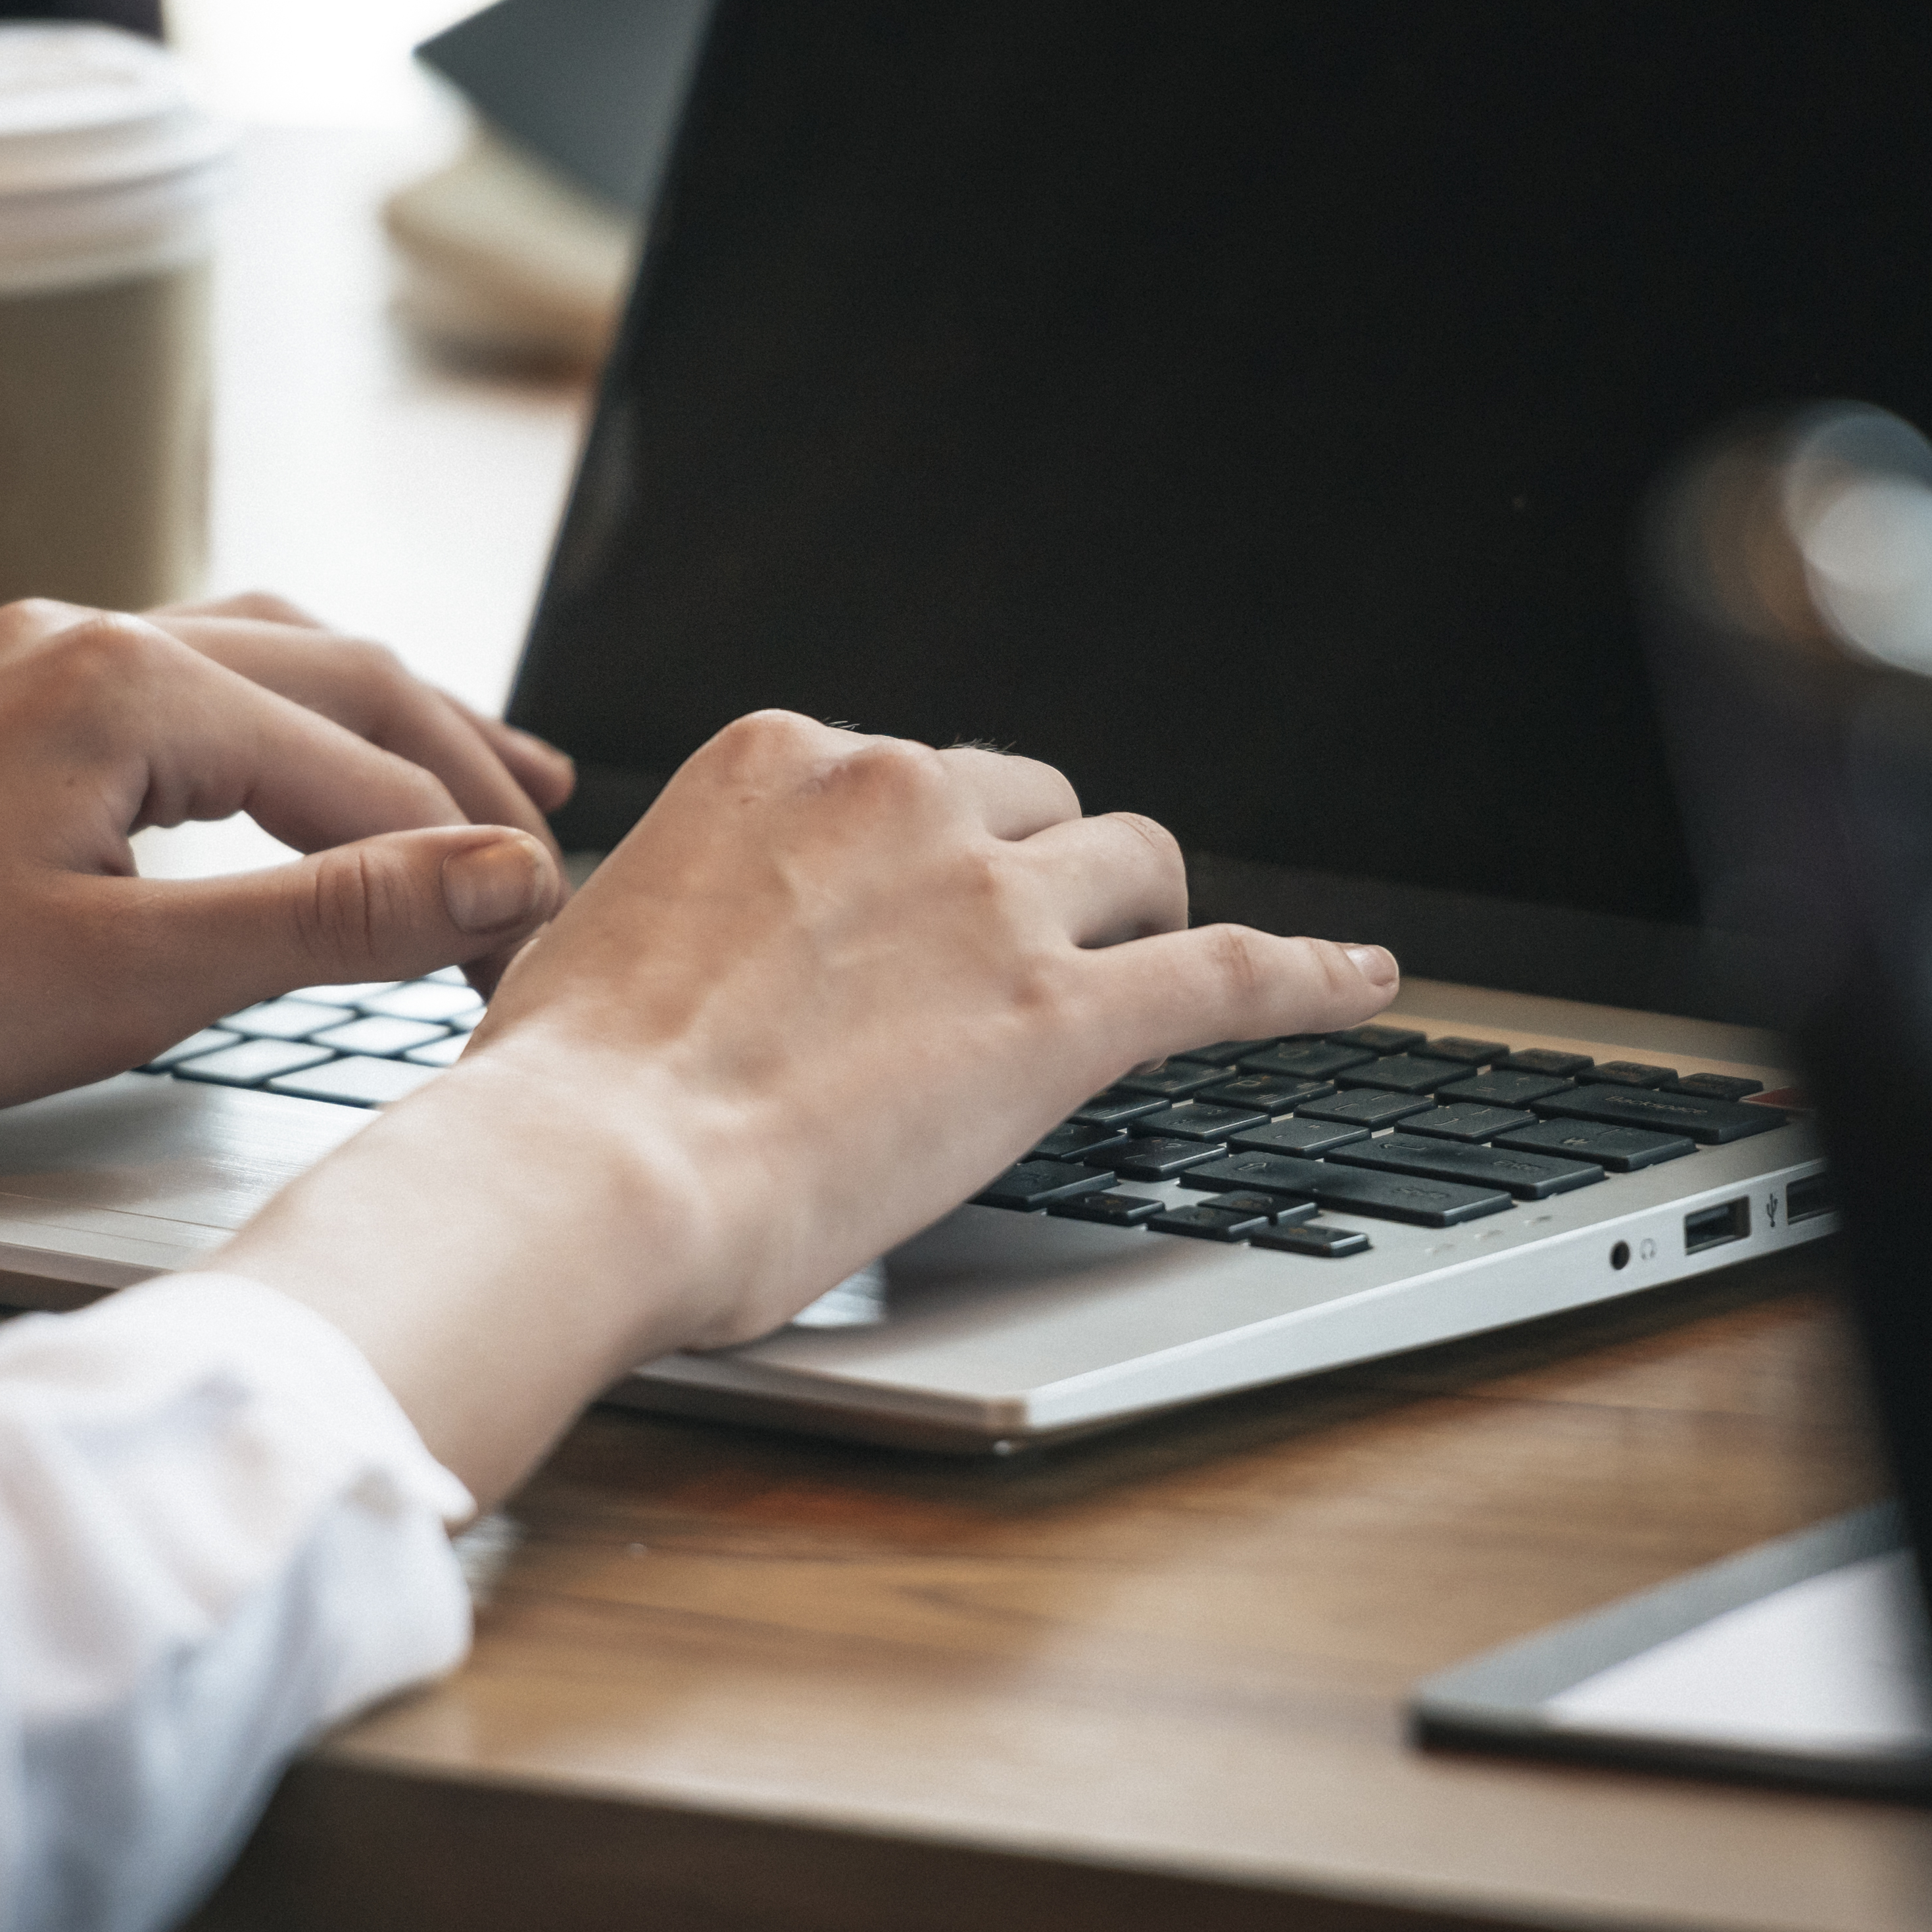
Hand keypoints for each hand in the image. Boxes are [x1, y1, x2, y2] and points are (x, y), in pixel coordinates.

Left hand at [0, 597, 573, 1147]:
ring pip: (263, 654)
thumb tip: (505, 880)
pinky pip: (182, 678)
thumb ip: (332, 923)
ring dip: (379, 719)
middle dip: (459, 761)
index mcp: (129, 682)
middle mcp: (86, 631)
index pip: (367, 768)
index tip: (540, 950)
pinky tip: (300, 768)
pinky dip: (282, 722)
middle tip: (557, 843)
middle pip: (338, 672)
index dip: (473, 864)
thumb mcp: (129, 980)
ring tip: (479, 777)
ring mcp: (29, 655)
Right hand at [218, 713, 1396, 1499]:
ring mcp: (990, 899)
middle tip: (1023, 955)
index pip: (908, 777)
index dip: (926, 856)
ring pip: (1135, 865)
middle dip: (1038, 873)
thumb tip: (691, 949)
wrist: (590, 1174)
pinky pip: (1231, 972)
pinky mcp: (1063, 1013)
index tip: (921, 913)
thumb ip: (686, 909)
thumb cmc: (565, 1093)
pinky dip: (1310, 975)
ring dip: (1145, 917)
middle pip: (1033, 804)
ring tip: (1153, 969)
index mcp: (782, 757)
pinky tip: (1365, 983)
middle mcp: (899, 793)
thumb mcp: (598, 934)